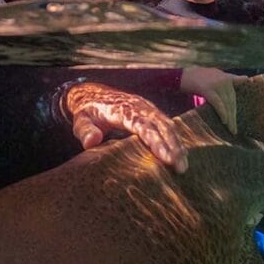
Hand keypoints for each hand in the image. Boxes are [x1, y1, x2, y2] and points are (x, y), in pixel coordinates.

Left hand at [64, 82, 187, 172]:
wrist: (92, 95)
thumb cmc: (87, 112)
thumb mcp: (80, 121)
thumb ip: (84, 131)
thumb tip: (93, 141)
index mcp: (124, 110)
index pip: (145, 126)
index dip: (157, 142)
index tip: (167, 159)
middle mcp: (140, 107)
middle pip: (162, 126)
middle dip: (173, 146)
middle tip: (181, 168)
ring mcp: (148, 109)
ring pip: (168, 125)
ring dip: (177, 144)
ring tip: (183, 166)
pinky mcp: (151, 113)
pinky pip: (167, 125)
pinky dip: (175, 139)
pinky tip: (180, 155)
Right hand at [180, 66, 237, 134]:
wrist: (182, 75)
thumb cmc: (197, 77)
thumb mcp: (215, 75)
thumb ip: (230, 79)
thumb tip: (246, 78)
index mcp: (226, 78)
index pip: (232, 96)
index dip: (234, 109)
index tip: (238, 119)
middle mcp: (223, 80)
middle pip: (231, 101)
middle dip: (232, 116)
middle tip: (234, 130)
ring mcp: (217, 84)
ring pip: (226, 104)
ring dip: (229, 118)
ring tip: (230, 129)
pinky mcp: (208, 89)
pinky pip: (218, 103)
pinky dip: (222, 112)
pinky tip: (225, 121)